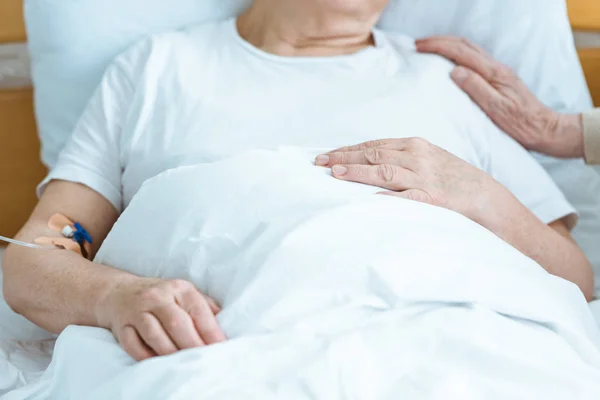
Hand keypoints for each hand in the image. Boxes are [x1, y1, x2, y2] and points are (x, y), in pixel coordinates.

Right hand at [97, 277, 225, 361]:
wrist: (120, 292)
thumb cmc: (162, 296)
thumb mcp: (185, 293)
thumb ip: (205, 307)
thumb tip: (226, 324)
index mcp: (179, 289)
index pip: (197, 310)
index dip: (211, 330)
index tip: (221, 346)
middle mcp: (157, 297)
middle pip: (177, 323)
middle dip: (193, 345)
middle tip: (204, 360)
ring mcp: (137, 311)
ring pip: (155, 335)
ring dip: (171, 353)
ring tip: (184, 364)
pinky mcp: (122, 326)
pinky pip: (133, 345)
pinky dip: (147, 357)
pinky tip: (158, 363)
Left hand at [316, 137, 509, 224]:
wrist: (485, 196)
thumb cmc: (451, 178)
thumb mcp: (426, 159)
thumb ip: (400, 158)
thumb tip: (366, 162)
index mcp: (414, 145)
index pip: (373, 144)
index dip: (347, 150)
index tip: (326, 156)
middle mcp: (417, 157)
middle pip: (374, 154)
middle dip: (344, 158)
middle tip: (319, 163)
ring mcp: (425, 177)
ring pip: (385, 171)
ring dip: (358, 171)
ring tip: (336, 174)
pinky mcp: (434, 199)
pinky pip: (407, 197)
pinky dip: (388, 196)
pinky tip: (370, 197)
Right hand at [416, 36, 583, 158]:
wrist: (544, 128)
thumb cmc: (520, 124)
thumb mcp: (496, 109)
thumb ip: (476, 88)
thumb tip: (455, 70)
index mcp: (493, 73)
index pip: (461, 52)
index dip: (438, 46)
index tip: (419, 47)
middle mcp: (496, 67)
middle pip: (465, 45)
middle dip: (440, 41)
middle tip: (418, 43)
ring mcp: (499, 71)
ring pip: (470, 49)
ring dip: (448, 44)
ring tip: (430, 47)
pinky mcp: (499, 78)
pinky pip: (475, 57)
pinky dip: (458, 53)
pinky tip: (451, 60)